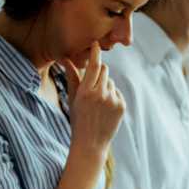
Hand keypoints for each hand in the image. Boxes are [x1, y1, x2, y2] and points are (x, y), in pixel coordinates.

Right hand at [63, 42, 123, 156]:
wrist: (90, 144)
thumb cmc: (78, 120)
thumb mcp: (72, 99)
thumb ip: (72, 77)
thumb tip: (66, 59)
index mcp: (85, 91)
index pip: (94, 65)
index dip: (96, 52)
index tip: (97, 44)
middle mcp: (100, 94)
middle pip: (104, 70)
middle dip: (99, 73)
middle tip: (92, 86)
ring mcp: (112, 100)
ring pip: (111, 82)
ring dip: (105, 87)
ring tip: (97, 104)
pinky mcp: (121, 106)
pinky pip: (117, 92)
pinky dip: (112, 97)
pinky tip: (104, 110)